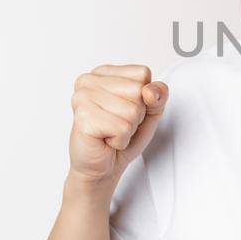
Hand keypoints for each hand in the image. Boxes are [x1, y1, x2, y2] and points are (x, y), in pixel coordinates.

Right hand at [66, 64, 166, 186]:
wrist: (101, 167)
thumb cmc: (122, 136)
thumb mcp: (149, 111)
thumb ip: (158, 95)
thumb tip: (150, 91)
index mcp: (104, 72)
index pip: (143, 74)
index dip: (144, 98)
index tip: (125, 110)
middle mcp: (89, 80)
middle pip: (138, 91)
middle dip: (136, 115)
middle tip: (118, 124)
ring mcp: (83, 98)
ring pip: (132, 110)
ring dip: (128, 129)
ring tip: (111, 132)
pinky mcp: (83, 118)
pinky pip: (122, 128)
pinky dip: (120, 140)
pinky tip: (106, 140)